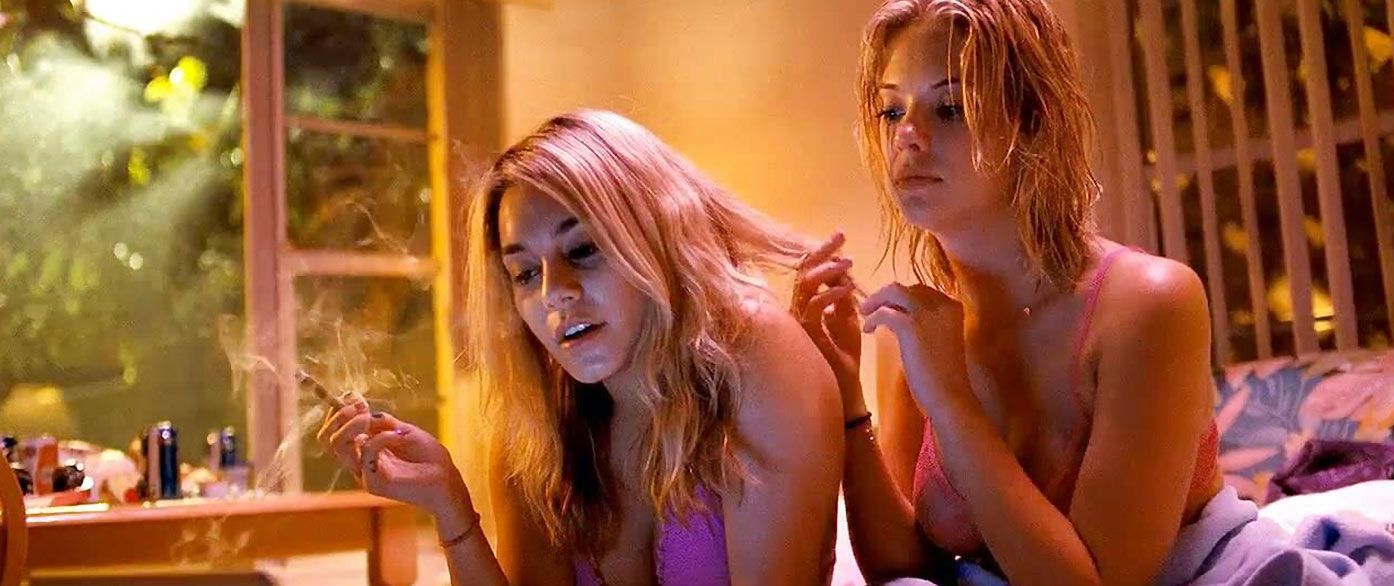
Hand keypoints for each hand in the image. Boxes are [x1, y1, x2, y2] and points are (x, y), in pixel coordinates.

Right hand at [317, 408, 472, 522]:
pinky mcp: (373, 483)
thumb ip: (382, 422)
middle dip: (338, 417)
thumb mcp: (404, 431)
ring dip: (351, 425)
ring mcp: (365, 473)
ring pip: (338, 446)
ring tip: (367, 417)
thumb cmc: (429, 457)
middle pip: (329, 439)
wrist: (446, 480)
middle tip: (357, 407)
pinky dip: (380, 438)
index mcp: (365, 449)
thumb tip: (359, 407)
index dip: (339, 412)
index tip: (355, 397)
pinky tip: (398, 435)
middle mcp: (360, 462)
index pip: (335, 432)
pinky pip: (366, 454)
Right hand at [791, 232, 863, 411]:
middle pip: (802, 272)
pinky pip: (812, 307)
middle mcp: (796, 311)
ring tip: (848, 264)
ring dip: (828, 271)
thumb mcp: (848, 321)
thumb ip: (843, 298)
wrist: (844, 389)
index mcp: (807, 305)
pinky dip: (830, 294)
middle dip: (821, 251)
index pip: (809, 271)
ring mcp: (796, 322)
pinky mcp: (802, 334)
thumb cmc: (844, 357)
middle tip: (840, 237)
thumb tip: (842, 273)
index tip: (840, 236)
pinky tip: (846, 289)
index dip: (822, 252)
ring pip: (805, 286)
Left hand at [859, 283, 968, 403]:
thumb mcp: (939, 341)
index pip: (922, 291)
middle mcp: (943, 303)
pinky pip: (884, 312)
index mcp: (953, 306)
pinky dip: (872, 318)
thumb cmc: (944, 377)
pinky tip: (868, 330)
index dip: (902, 298)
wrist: (949, 397)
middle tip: (872, 308)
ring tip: (865, 312)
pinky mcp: (911, 326)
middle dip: (887, 295)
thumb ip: (927, 325)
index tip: (889, 307)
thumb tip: (901, 316)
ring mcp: (928, 312)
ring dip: (876, 299)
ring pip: (894, 291)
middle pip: (908, 288)